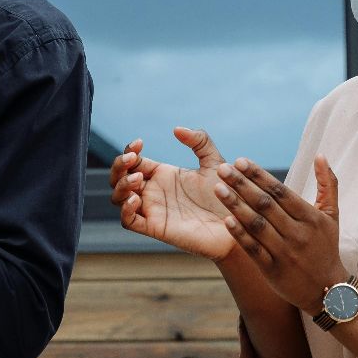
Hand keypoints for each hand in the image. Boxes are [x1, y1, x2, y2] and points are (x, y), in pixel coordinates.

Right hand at [110, 128, 239, 259]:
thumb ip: (200, 142)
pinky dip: (126, 209)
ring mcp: (152, 210)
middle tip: (133, 159)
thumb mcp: (215, 163)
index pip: (133, 161)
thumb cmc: (228, 195)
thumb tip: (176, 129)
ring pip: (118, 198)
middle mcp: (153, 191)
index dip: (129, 151)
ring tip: (138, 179)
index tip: (139, 143)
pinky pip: (128, 221)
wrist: (239, 223)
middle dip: (120, 166)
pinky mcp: (155, 228)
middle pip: (119, 178)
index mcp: (162, 174)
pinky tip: (137, 199)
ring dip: (122, 186)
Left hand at [212, 156, 346, 315]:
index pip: (281, 191)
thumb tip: (320, 155)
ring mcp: (285, 252)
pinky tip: (225, 220)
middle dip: (242, 185)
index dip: (259, 175)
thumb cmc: (326, 247)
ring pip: (257, 225)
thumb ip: (328, 185)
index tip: (241, 161)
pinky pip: (254, 249)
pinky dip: (240, 235)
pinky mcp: (273, 270)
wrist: (327, 290)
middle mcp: (298, 233)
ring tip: (218, 189)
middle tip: (222, 168)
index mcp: (311, 217)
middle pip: (266, 205)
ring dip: (236, 205)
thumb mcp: (332, 216)